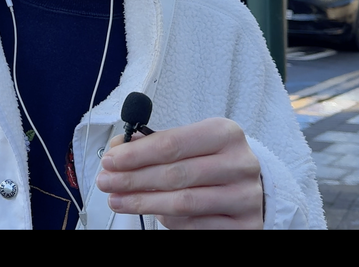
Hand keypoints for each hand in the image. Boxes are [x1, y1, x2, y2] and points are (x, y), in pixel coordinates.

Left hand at [94, 117, 262, 228]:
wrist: (252, 185)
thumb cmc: (213, 159)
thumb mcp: (189, 142)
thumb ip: (154, 143)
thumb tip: (116, 150)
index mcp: (225, 133)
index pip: (171, 144)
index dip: (135, 155)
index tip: (109, 161)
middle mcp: (240, 163)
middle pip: (174, 174)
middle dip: (133, 180)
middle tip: (106, 183)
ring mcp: (245, 196)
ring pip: (183, 203)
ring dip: (143, 203)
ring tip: (118, 200)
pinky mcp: (245, 224)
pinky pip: (194, 225)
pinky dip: (168, 220)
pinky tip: (152, 212)